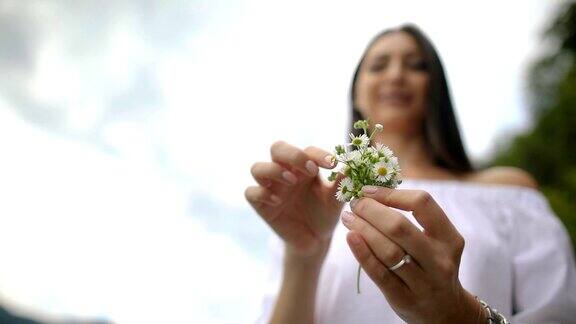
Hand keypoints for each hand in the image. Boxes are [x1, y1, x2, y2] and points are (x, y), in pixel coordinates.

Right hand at [245, 141, 344, 257]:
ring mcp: (270, 187)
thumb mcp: (335, 200)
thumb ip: (340, 183)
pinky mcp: (260, 205)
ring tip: (292, 182)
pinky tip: (278, 201)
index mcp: (304, 166)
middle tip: (310, 169)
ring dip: (274, 171)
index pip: (307, 151)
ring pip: (257, 168)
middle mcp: (284, 172)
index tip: (332, 164)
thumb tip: (350, 166)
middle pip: (277, 149)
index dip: (318, 155)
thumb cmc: (325, 215)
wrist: (315, 241)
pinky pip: (251, 193)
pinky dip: (262, 193)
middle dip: (292, 154)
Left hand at [341, 186, 483, 323]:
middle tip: (354, 203)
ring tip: (348, 217)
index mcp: (449, 238)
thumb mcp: (436, 242)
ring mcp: (424, 282)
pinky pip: (379, 273)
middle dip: (371, 210)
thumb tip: (373, 190)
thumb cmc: (432, 265)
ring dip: (363, 229)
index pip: (422, 203)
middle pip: (400, 227)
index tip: (368, 190)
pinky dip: (362, 253)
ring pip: (388, 251)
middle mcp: (439, 260)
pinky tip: (351, 237)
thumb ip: (413, 218)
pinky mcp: (404, 299)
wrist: (445, 311)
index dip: (391, 193)